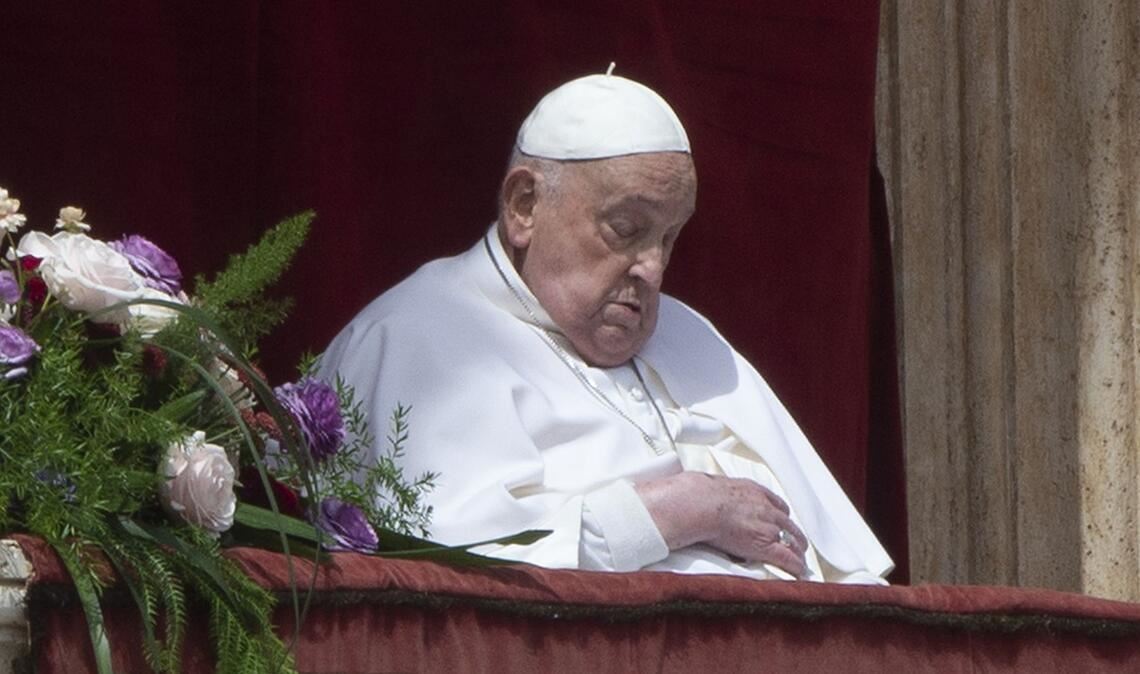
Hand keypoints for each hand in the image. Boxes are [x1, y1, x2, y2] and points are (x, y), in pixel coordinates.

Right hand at [633, 471, 808, 577]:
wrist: (700, 504)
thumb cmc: (698, 496)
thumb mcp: (710, 485)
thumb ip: (712, 490)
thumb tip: (691, 490)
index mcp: (753, 491)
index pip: (774, 503)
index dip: (779, 514)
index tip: (780, 520)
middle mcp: (765, 507)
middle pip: (787, 521)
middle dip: (793, 532)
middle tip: (797, 541)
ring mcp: (768, 526)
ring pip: (792, 538)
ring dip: (797, 548)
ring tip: (800, 557)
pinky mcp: (765, 545)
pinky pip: (787, 557)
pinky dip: (795, 565)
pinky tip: (799, 572)